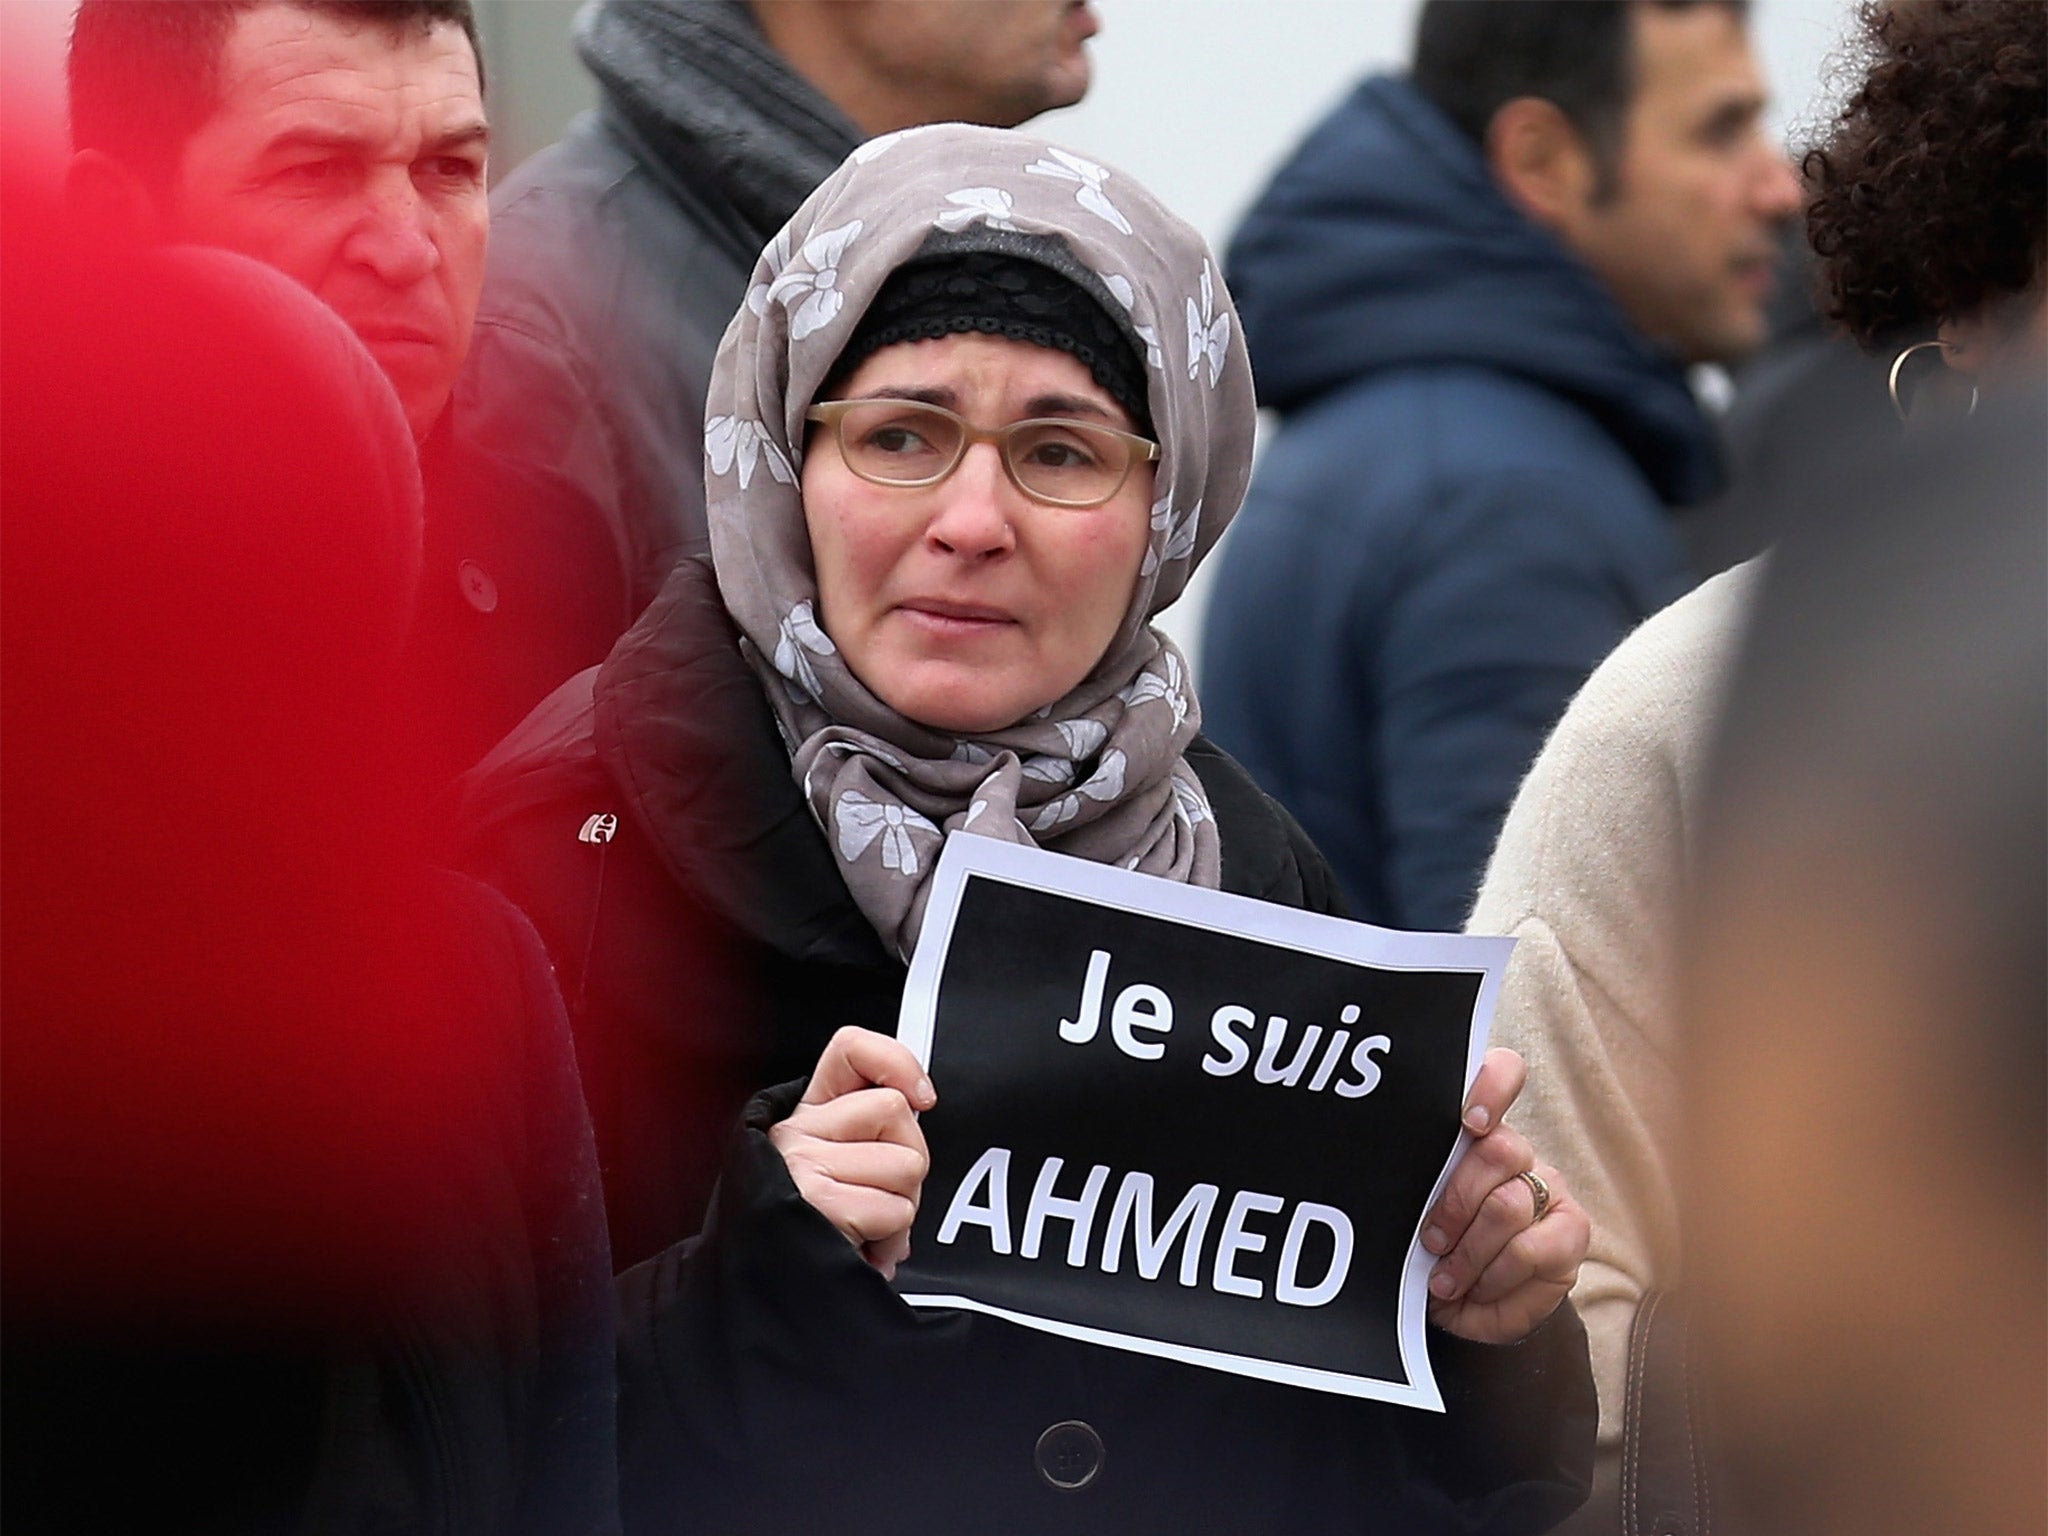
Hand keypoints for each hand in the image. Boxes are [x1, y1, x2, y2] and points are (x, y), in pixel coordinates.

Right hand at [769, 1026, 936, 1279]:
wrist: (760, 1292)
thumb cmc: (811, 1231)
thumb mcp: (835, 1168)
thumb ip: (870, 1132)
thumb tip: (920, 1102)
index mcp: (804, 1113)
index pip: (851, 1048)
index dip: (897, 1061)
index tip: (921, 1097)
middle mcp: (796, 1131)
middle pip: (897, 1111)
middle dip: (909, 1160)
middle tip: (880, 1196)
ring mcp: (801, 1164)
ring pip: (906, 1163)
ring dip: (901, 1207)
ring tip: (869, 1226)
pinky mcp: (816, 1201)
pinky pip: (895, 1209)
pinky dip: (890, 1238)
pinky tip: (861, 1247)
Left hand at [1419, 1047, 1587, 1343]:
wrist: (1465, 1303)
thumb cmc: (1429, 1247)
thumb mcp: (1410, 1213)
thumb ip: (1411, 1184)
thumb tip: (1383, 1173)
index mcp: (1476, 1130)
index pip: (1503, 1074)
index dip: (1492, 1088)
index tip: (1471, 1121)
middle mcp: (1518, 1152)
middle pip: (1499, 1151)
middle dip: (1455, 1205)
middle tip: (1430, 1242)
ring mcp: (1550, 1190)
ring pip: (1509, 1205)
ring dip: (1470, 1253)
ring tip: (1445, 1281)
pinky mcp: (1571, 1233)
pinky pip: (1533, 1251)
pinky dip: (1496, 1279)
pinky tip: (1477, 1292)